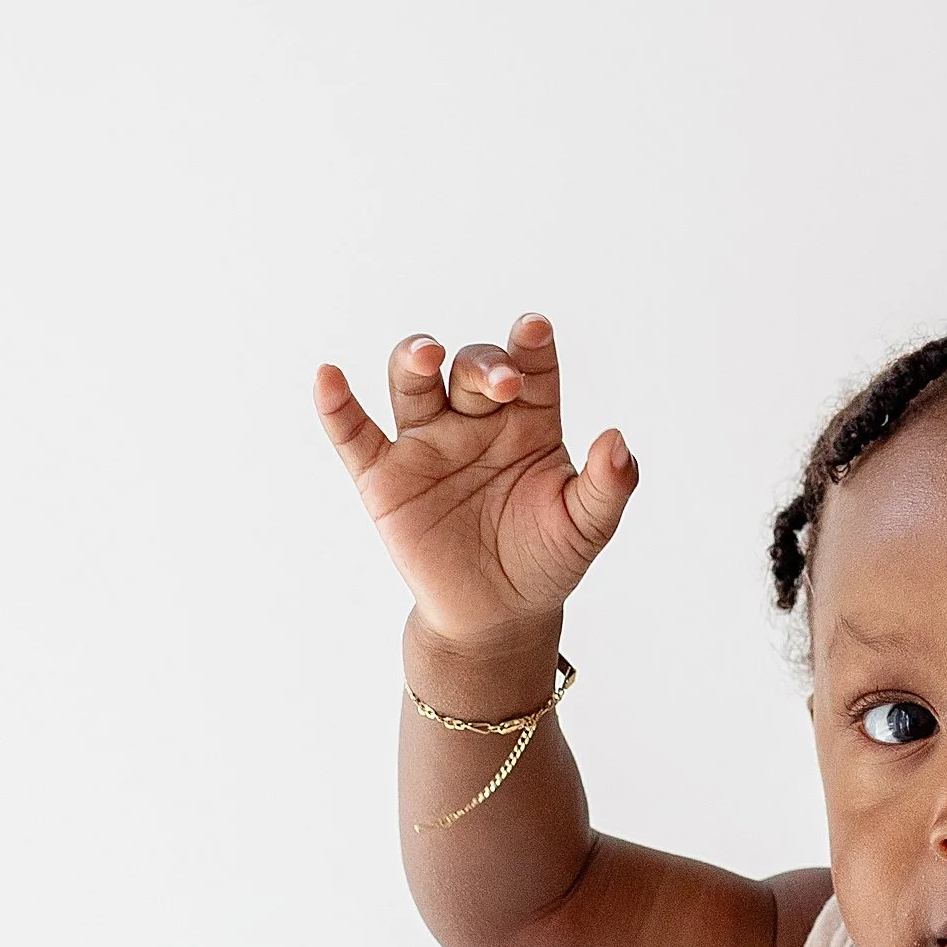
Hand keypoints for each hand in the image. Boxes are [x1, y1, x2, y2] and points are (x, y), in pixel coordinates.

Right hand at [314, 315, 637, 652]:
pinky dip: (336, 406)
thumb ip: (608, 485)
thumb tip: (618, 442)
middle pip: (470, 368)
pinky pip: (354, 434)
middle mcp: (475, 419)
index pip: (531, 367)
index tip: (535, 330)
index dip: (531, 346)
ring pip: (413, 380)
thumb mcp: (585, 527)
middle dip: (482, 365)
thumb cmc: (545, 560)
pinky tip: (328, 377)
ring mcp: (427, 443)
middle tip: (500, 383)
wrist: (498, 616)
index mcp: (528, 421)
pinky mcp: (385, 477)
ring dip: (415, 357)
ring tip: (428, 355)